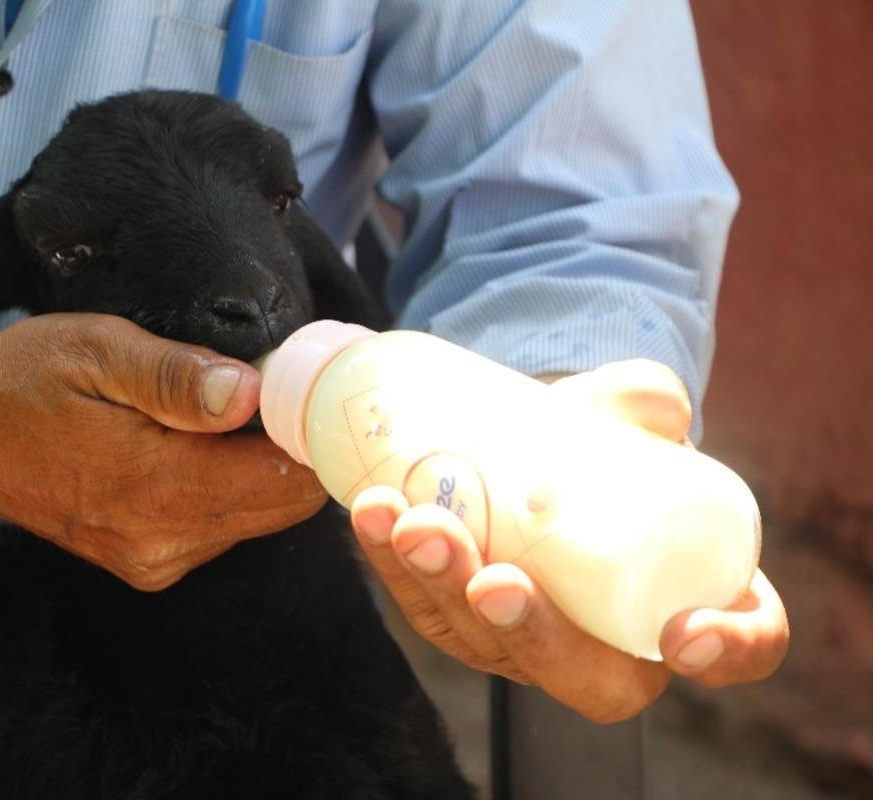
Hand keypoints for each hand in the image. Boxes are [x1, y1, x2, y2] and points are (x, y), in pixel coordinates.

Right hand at [0, 313, 326, 589]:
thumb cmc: (22, 379)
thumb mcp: (97, 350)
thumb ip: (177, 377)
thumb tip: (252, 393)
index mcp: (157, 487)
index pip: (288, 482)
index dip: (309, 432)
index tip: (302, 388)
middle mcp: (163, 539)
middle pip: (283, 506)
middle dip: (291, 448)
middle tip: (268, 389)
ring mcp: (154, 559)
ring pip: (256, 517)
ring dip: (255, 466)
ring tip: (216, 411)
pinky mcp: (147, 563)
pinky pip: (220, 525)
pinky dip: (224, 484)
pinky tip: (188, 444)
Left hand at [349, 359, 788, 722]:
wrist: (527, 432)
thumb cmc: (602, 437)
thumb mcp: (629, 413)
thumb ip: (645, 400)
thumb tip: (650, 404)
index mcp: (686, 591)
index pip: (741, 644)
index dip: (728, 650)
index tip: (686, 634)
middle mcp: (606, 638)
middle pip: (576, 670)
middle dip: (526, 629)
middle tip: (492, 578)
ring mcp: (522, 635)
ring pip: (479, 638)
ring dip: (436, 585)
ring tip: (405, 522)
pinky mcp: (455, 613)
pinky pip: (422, 602)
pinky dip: (389, 560)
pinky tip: (368, 511)